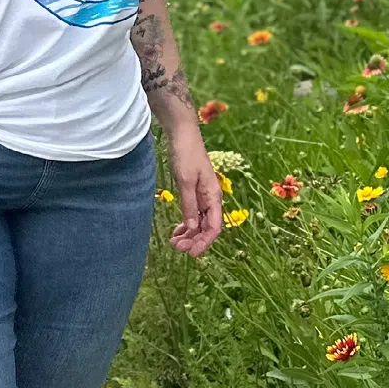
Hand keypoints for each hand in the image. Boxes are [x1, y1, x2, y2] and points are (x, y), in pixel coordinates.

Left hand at [164, 127, 225, 257]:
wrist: (182, 133)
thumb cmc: (185, 153)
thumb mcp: (185, 180)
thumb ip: (189, 204)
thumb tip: (192, 227)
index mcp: (213, 196)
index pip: (214, 227)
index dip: (204, 242)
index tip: (192, 253)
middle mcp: (210, 198)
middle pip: (206, 227)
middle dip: (194, 240)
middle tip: (177, 248)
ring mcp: (202, 195)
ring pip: (199, 221)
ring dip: (189, 234)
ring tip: (174, 243)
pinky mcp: (193, 191)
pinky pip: (193, 213)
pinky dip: (186, 223)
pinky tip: (177, 230)